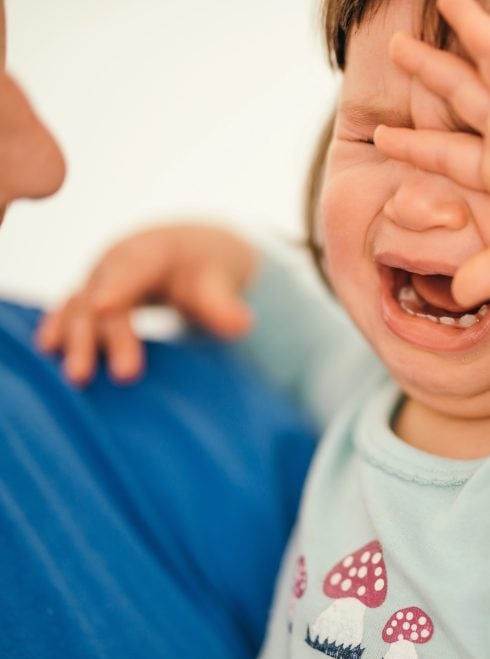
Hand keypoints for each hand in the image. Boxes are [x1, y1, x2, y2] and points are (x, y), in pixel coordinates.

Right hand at [36, 225, 255, 385]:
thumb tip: (242, 324)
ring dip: (76, 340)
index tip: (106, 305)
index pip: (133, 269)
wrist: (188, 250)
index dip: (119, 286)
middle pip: (103, 296)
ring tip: (77, 377)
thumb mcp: (219, 278)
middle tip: (119, 374)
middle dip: (104, 334)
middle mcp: (117, 264)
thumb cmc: (205, 267)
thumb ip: (224, 302)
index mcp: (151, 253)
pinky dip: (58, 328)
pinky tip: (48, 351)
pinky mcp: (90, 297)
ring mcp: (100, 281)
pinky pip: (69, 312)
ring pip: (80, 308)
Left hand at [373, 0, 489, 306]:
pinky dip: (476, 26)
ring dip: (440, 56)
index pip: (453, 156)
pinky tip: (450, 2)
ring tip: (403, 36)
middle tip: (398, 54)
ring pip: (473, 77)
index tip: (384, 137)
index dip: (417, 145)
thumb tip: (456, 294)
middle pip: (459, 105)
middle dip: (429, 81)